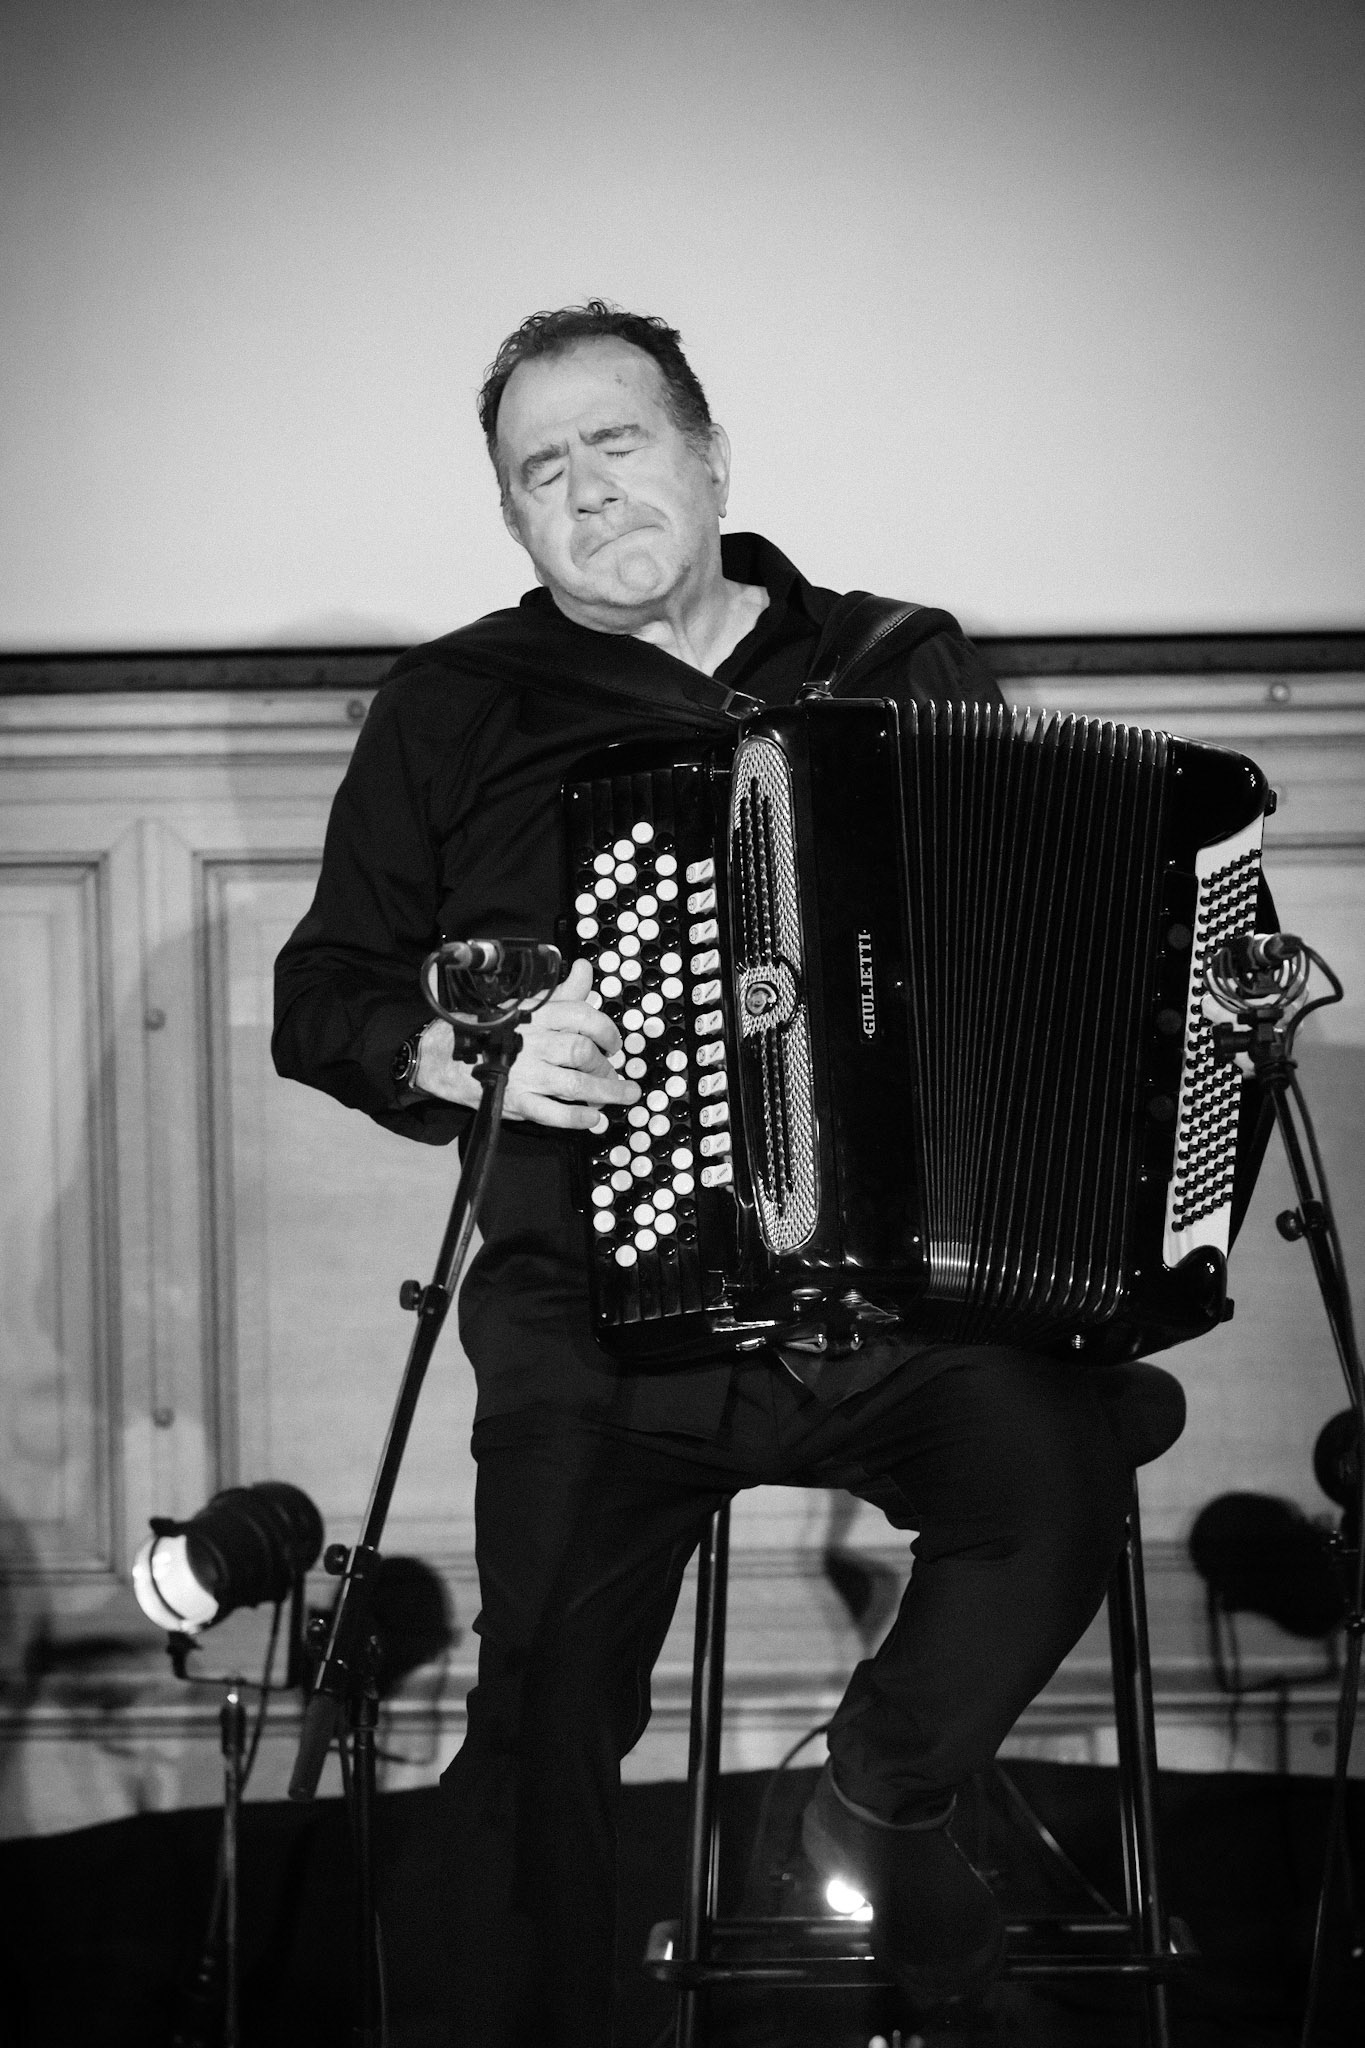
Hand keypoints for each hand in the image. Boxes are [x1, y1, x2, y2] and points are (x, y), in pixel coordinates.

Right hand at [412, 958, 640, 1128]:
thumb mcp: (525, 1006)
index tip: (615, 1044)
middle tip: (614, 1073)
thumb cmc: (490, 1030)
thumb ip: (560, 993)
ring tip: (622, 1096)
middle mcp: (533, 1042)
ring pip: (575, 1084)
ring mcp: (525, 1073)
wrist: (446, 1055)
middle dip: (606, 1066)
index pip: (583, 1016)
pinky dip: (578, 1118)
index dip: (607, 1030)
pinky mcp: (516, 1101)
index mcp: (537, 1015)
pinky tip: (593, 1118)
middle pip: (582, 1053)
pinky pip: (553, 1113)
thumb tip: (585, 969)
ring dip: (606, 1092)